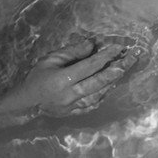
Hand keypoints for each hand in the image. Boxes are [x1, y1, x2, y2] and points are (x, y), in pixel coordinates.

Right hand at [0, 40, 139, 118]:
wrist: (26, 103)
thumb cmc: (37, 77)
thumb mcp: (50, 59)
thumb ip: (72, 52)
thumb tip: (92, 44)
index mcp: (63, 79)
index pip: (90, 66)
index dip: (106, 56)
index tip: (118, 47)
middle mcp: (70, 95)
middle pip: (99, 82)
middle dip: (118, 69)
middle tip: (131, 59)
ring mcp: (73, 106)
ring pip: (100, 94)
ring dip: (113, 81)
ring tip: (124, 69)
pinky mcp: (74, 113)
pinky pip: (94, 104)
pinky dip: (104, 94)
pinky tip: (111, 85)